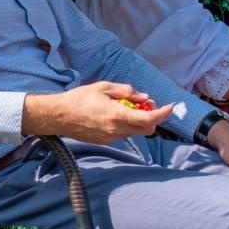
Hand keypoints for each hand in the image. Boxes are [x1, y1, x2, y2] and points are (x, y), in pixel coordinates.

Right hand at [20, 82, 173, 143]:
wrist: (58, 116)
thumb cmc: (79, 99)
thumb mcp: (103, 88)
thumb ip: (126, 91)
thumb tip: (143, 97)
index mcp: (117, 115)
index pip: (149, 119)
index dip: (163, 113)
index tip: (170, 107)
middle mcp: (116, 130)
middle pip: (147, 130)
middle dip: (151, 118)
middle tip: (145, 105)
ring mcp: (110, 138)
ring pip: (135, 133)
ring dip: (138, 122)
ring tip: (126, 108)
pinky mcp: (104, 141)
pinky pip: (123, 134)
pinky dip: (126, 126)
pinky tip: (114, 115)